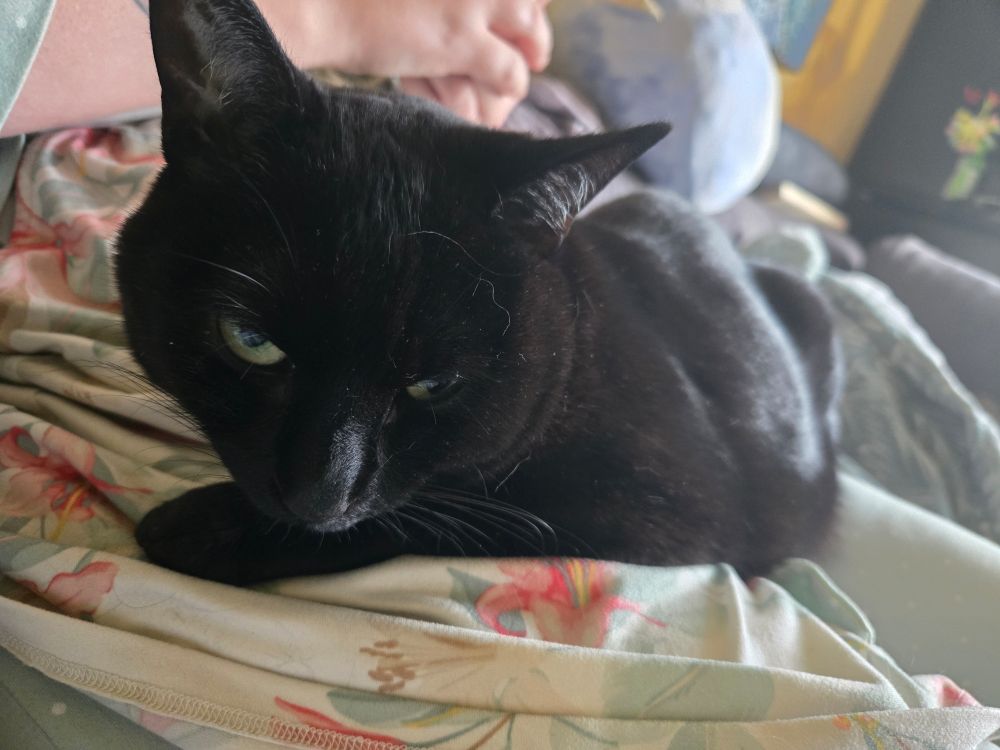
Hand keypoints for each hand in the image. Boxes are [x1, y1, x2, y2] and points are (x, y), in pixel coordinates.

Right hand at [328, 0, 552, 125]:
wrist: (324, 3)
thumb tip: (466, 5)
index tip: (528, 8)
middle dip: (535, 16)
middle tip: (535, 39)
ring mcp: (469, 0)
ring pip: (528, 25)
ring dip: (533, 47)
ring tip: (530, 63)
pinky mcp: (461, 40)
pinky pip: (508, 68)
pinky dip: (511, 83)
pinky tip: (505, 91)